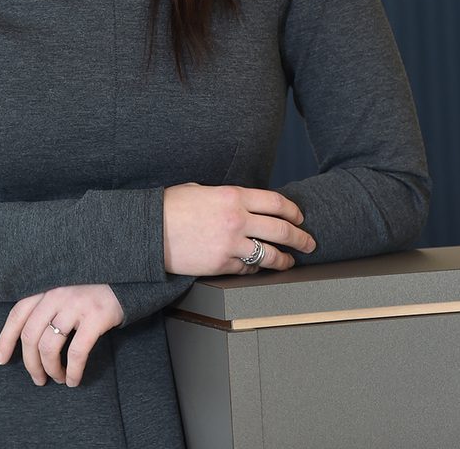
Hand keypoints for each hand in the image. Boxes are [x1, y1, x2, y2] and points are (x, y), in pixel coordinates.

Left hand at [0, 284, 123, 387]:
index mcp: (46, 287)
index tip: (1, 360)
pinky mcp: (95, 316)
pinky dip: (72, 371)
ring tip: (57, 378)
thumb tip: (25, 339)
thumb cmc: (89, 289)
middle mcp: (56, 294)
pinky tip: (73, 380)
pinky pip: (77, 352)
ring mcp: (75, 304)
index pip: (17, 314)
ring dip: (50, 369)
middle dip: (30, 364)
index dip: (5, 339)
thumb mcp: (62, 288)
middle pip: (30, 336)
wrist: (125, 277)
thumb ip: (44, 305)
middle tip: (38, 379)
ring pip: (49, 346)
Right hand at [163, 183, 316, 274]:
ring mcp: (231, 244)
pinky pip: (248, 270)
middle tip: (309, 242)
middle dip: (301, 238)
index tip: (299, 217)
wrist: (149, 231)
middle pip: (282, 229)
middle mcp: (237, 219)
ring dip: (285, 260)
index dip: (293, 211)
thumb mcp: (200, 190)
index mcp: (233, 196)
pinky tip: (257, 268)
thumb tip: (238, 204)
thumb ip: (224, 197)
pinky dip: (255, 269)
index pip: (276, 202)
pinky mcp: (222, 265)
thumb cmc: (171, 207)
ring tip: (290, 262)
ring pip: (270, 254)